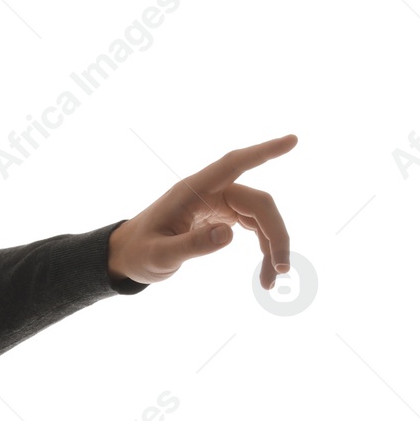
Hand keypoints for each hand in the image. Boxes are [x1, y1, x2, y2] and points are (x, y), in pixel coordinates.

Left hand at [107, 134, 297, 290]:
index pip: (233, 164)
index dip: (263, 152)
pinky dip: (262, 247)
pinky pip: (252, 226)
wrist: (126, 256)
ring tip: (271, 280)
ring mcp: (217, 203)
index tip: (292, 141)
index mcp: (191, 191)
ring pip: (259, 216)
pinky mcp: (221, 216)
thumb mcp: (159, 256)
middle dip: (275, 234)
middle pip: (258, 203)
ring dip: (271, 245)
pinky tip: (265, 270)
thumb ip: (191, 245)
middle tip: (280, 269)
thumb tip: (228, 235)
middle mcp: (208, 192)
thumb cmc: (138, 253)